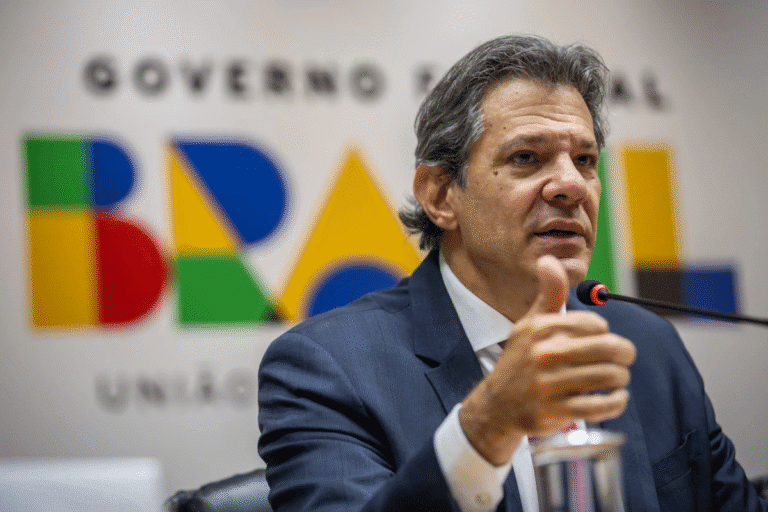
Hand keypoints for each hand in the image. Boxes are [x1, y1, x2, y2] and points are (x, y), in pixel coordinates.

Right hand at [458, 255, 636, 465]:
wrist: (498, 404)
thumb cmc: (521, 360)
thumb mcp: (530, 324)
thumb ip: (548, 294)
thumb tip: (549, 260)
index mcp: (542, 329)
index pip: (596, 324)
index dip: (604, 332)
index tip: (598, 340)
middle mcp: (545, 354)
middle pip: (610, 349)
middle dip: (624, 354)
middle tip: (623, 359)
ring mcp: (550, 384)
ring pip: (609, 377)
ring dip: (621, 379)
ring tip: (617, 379)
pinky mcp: (556, 411)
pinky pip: (601, 406)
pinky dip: (616, 402)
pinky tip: (615, 398)